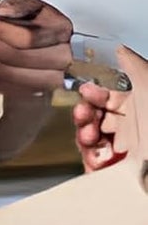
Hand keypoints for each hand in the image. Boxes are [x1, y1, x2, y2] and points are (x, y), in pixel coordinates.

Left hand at [0, 0, 71, 94]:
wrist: (43, 44)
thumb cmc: (36, 22)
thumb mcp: (32, 5)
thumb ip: (19, 4)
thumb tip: (0, 12)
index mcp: (62, 32)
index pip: (26, 37)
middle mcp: (62, 59)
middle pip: (15, 57)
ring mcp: (50, 79)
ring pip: (8, 73)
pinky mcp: (35, 90)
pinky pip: (6, 85)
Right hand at [73, 45, 142, 170]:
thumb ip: (134, 65)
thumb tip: (120, 48)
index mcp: (142, 110)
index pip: (109, 99)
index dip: (94, 93)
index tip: (86, 91)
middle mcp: (134, 131)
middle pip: (95, 119)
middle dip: (83, 114)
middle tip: (83, 114)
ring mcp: (126, 154)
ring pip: (90, 141)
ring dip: (84, 135)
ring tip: (90, 135)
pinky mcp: (117, 175)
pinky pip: (93, 166)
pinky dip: (90, 159)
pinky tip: (99, 155)